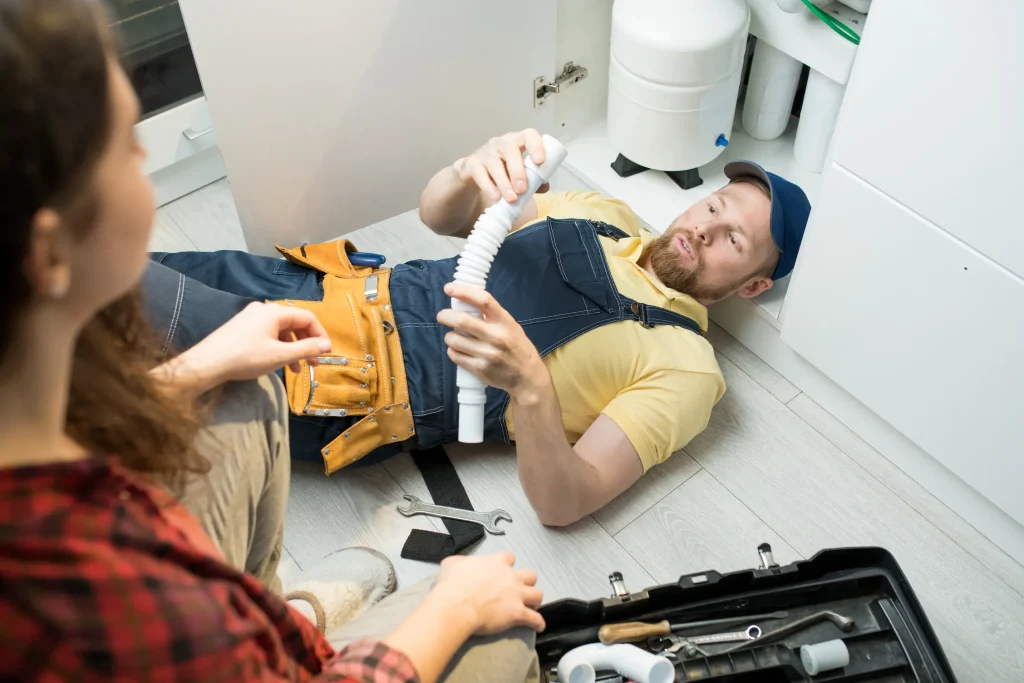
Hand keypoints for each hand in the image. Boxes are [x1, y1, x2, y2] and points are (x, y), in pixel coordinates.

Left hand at [179, 301, 329, 385]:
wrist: (207, 363)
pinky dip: (278, 347)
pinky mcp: (242, 327)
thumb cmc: (245, 357)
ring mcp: (251, 317)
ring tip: (297, 369)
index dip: (320, 335)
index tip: (326, 353)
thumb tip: (327, 345)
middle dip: (307, 343)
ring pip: (281, 330)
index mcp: (275, 312)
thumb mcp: (280, 355)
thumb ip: (306, 349)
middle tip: (314, 363)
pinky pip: (268, 334)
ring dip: (293, 348)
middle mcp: (264, 310)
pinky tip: (278, 363)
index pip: (307, 318)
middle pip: (294, 323)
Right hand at [430, 552, 544, 635]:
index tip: (502, 570)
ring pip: (538, 594)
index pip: (509, 557)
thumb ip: (461, 561)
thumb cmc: (452, 584)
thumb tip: (461, 564)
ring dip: (535, 600)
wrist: (457, 605)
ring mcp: (517, 595)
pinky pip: (535, 618)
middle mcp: (511, 576)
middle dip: (526, 582)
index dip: (507, 564)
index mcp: (496, 562)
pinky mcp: (518, 613)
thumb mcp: (451, 564)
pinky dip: (538, 623)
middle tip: (519, 589)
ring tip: (531, 605)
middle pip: (530, 575)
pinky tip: (538, 626)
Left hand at [437, 283, 548, 400]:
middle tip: (442, 316)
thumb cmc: (517, 346)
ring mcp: (488, 354)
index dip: (463, 291)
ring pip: (454, 340)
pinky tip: (457, 350)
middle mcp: (496, 336)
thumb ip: (491, 315)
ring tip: (452, 336)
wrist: (527, 376)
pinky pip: (455, 356)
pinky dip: (452, 351)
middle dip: (446, 316)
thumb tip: (466, 300)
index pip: (483, 300)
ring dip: (449, 336)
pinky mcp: (480, 369)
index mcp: (504, 321)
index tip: (449, 288)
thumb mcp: (510, 326)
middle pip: (462, 320)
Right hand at [453, 129, 549, 203]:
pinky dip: (489, 187)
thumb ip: (533, 179)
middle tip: (522, 189)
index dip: (536, 146)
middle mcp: (500, 143)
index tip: (540, 162)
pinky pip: (480, 174)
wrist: (473, 172)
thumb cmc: (503, 170)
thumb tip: (545, 186)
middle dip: (517, 171)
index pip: (528, 135)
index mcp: (517, 142)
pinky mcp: (471, 164)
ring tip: (511, 199)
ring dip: (504, 183)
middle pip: (509, 149)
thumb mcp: (519, 173)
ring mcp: (485, 152)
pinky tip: (496, 197)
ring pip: (494, 163)